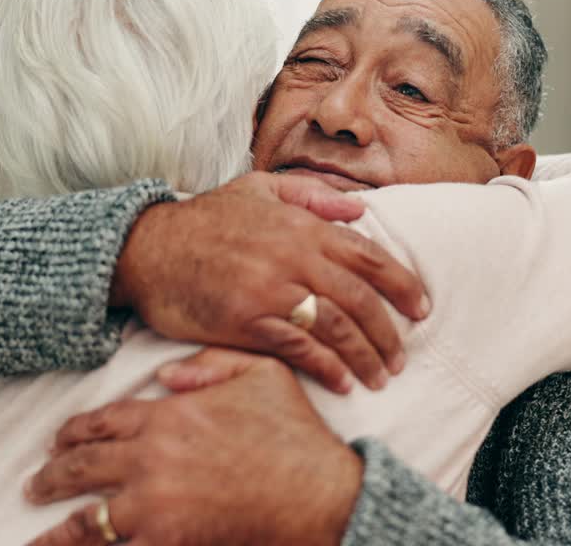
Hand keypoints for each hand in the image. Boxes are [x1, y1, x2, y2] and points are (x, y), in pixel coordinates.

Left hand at [24, 349, 362, 545]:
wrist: (319, 492)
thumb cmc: (295, 433)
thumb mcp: (262, 373)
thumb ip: (211, 364)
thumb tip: (166, 373)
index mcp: (169, 415)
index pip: (103, 421)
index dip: (75, 432)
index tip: (60, 440)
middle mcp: (151, 458)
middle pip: (83, 467)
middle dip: (52, 476)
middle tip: (36, 485)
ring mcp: (155, 504)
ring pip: (87, 520)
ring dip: (56, 530)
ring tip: (38, 537)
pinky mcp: (168, 541)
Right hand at [111, 171, 427, 392]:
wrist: (147, 248)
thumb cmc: (205, 220)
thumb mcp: (259, 189)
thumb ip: (312, 196)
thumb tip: (359, 209)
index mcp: (302, 225)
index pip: (369, 256)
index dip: (403, 284)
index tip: (422, 308)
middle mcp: (293, 256)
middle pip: (360, 298)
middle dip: (389, 331)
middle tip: (403, 356)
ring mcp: (270, 289)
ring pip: (336, 327)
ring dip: (366, 356)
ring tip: (381, 376)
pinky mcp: (247, 321)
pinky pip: (299, 349)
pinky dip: (327, 367)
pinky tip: (342, 382)